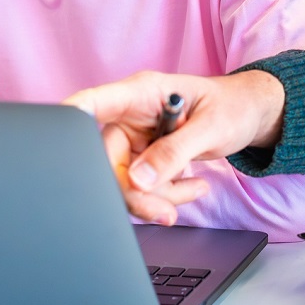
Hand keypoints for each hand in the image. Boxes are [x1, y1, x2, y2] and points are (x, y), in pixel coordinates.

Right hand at [63, 69, 285, 225]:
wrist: (250, 116)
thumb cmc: (233, 106)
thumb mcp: (211, 128)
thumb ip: (175, 151)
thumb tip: (141, 179)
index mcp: (142, 93)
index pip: (95, 102)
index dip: (70, 118)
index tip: (54, 133)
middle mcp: (130, 116)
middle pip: (106, 160)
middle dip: (135, 192)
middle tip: (166, 212)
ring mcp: (135, 139)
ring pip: (125, 182)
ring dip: (157, 197)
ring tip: (194, 190)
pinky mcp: (144, 159)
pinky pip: (141, 189)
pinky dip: (166, 196)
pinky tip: (194, 186)